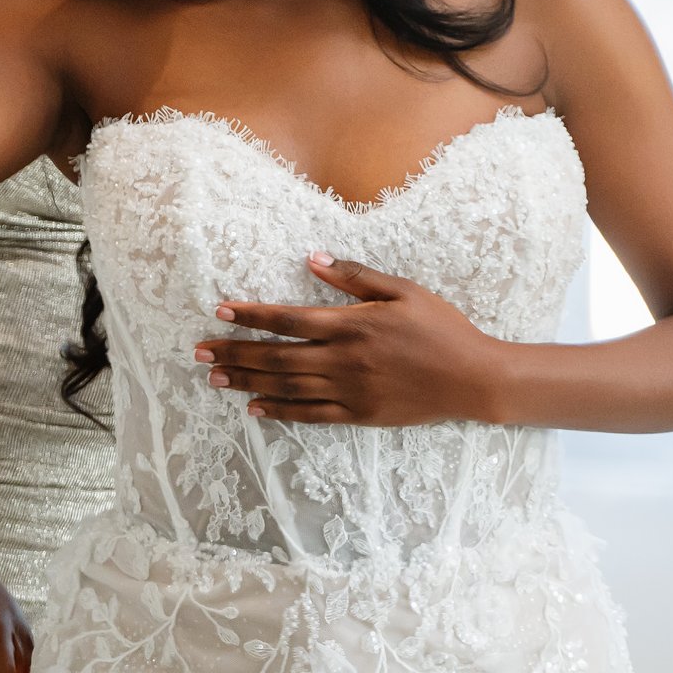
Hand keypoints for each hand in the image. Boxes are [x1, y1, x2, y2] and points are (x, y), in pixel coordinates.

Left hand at [194, 252, 512, 424]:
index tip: (220, 311)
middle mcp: (344, 359)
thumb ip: (355, 276)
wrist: (473, 378)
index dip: (251, 315)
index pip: (289, 319)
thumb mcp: (403, 290)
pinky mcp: (359, 415)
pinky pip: (311, 415)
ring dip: (248, 380)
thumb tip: (313, 257)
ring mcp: (350, 390)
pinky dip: (280, 411)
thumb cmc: (441, 328)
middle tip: (198, 351)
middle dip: (235, 351)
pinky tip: (255, 408)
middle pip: (277, 356)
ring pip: (287, 386)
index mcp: (352, 325)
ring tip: (214, 377)